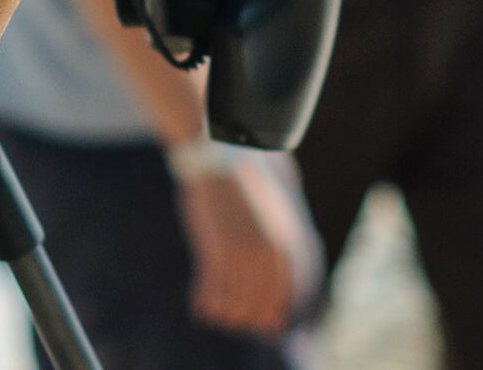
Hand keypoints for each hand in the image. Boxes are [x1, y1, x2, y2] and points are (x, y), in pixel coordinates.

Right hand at [177, 153, 318, 338]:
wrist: (215, 158)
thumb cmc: (241, 187)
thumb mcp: (269, 214)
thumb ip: (275, 243)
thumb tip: (276, 268)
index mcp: (283, 243)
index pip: (283, 296)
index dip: (271, 315)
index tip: (260, 324)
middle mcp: (266, 252)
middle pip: (258, 307)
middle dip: (244, 317)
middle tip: (230, 314)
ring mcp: (241, 252)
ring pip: (233, 305)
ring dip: (223, 312)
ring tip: (214, 307)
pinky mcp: (215, 250)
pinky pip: (210, 293)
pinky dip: (204, 302)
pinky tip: (199, 301)